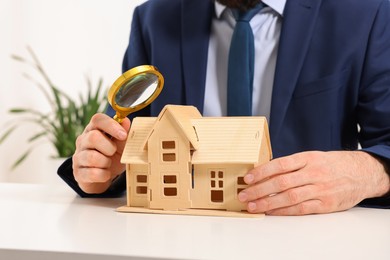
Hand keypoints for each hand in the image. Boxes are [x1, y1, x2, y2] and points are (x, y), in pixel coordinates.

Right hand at [72, 113, 130, 193]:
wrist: (103, 178)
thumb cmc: (113, 157)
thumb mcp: (122, 145)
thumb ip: (124, 134)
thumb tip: (125, 121)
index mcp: (94, 129)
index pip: (98, 119)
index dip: (111, 125)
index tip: (123, 135)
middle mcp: (83, 140)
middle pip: (93, 137)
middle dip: (109, 147)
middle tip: (114, 152)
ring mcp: (78, 156)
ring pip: (92, 157)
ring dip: (106, 162)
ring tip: (108, 164)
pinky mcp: (78, 173)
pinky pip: (92, 173)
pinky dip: (103, 175)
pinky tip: (105, 174)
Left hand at [238, 151, 389, 214]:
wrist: (361, 173)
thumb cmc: (331, 164)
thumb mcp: (313, 157)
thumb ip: (292, 164)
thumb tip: (265, 171)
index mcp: (308, 158)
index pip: (281, 164)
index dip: (262, 171)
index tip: (248, 178)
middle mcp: (314, 172)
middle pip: (281, 182)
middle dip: (259, 189)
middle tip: (244, 195)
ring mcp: (320, 189)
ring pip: (289, 197)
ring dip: (268, 202)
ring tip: (253, 206)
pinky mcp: (325, 204)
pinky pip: (301, 209)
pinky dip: (284, 211)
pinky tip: (271, 212)